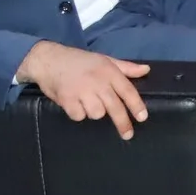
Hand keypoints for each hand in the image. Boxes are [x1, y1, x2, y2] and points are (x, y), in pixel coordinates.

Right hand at [15, 41, 150, 139]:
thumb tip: (146, 70)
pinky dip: (78, 113)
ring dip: (94, 112)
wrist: (49, 59)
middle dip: (123, 122)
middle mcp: (97, 82)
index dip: (136, 105)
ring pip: (96, 113)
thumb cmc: (80, 61)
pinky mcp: (67, 99)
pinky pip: (79, 115)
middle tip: (128, 135)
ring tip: (88, 102)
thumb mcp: (105, 59)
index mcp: (109, 71)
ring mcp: (81, 91)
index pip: (127, 91)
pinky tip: (75, 104)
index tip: (142, 118)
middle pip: (114, 107)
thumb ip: (126, 67)